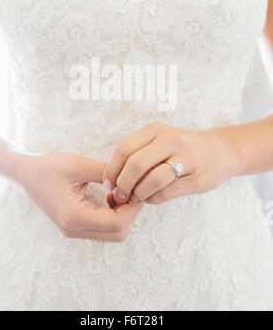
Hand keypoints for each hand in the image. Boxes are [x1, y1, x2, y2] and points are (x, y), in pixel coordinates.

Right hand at [13, 152, 141, 241]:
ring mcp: (74, 231)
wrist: (27, 173)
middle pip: (118, 234)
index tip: (137, 188)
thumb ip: (106, 173)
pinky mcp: (76, 227)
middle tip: (132, 190)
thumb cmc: (49, 167)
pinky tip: (111, 196)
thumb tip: (130, 180)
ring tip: (121, 191)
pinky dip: (114, 216)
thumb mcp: (79, 164)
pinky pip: (103, 229)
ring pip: (113, 234)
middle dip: (131, 213)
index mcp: (74, 217)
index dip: (132, 208)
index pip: (116, 223)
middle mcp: (74, 229)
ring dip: (123, 215)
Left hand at [103, 122, 239, 205]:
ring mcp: (186, 158)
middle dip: (123, 184)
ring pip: (152, 179)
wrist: (221, 151)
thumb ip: (136, 156)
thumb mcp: (159, 142)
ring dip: (138, 194)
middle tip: (120, 196)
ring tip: (136, 198)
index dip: (112, 169)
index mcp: (156, 130)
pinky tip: (151, 198)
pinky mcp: (197, 178)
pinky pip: (167, 192)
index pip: (123, 148)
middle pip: (135, 164)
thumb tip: (111, 183)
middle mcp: (171, 140)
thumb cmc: (181, 150)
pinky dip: (153, 199)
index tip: (109, 184)